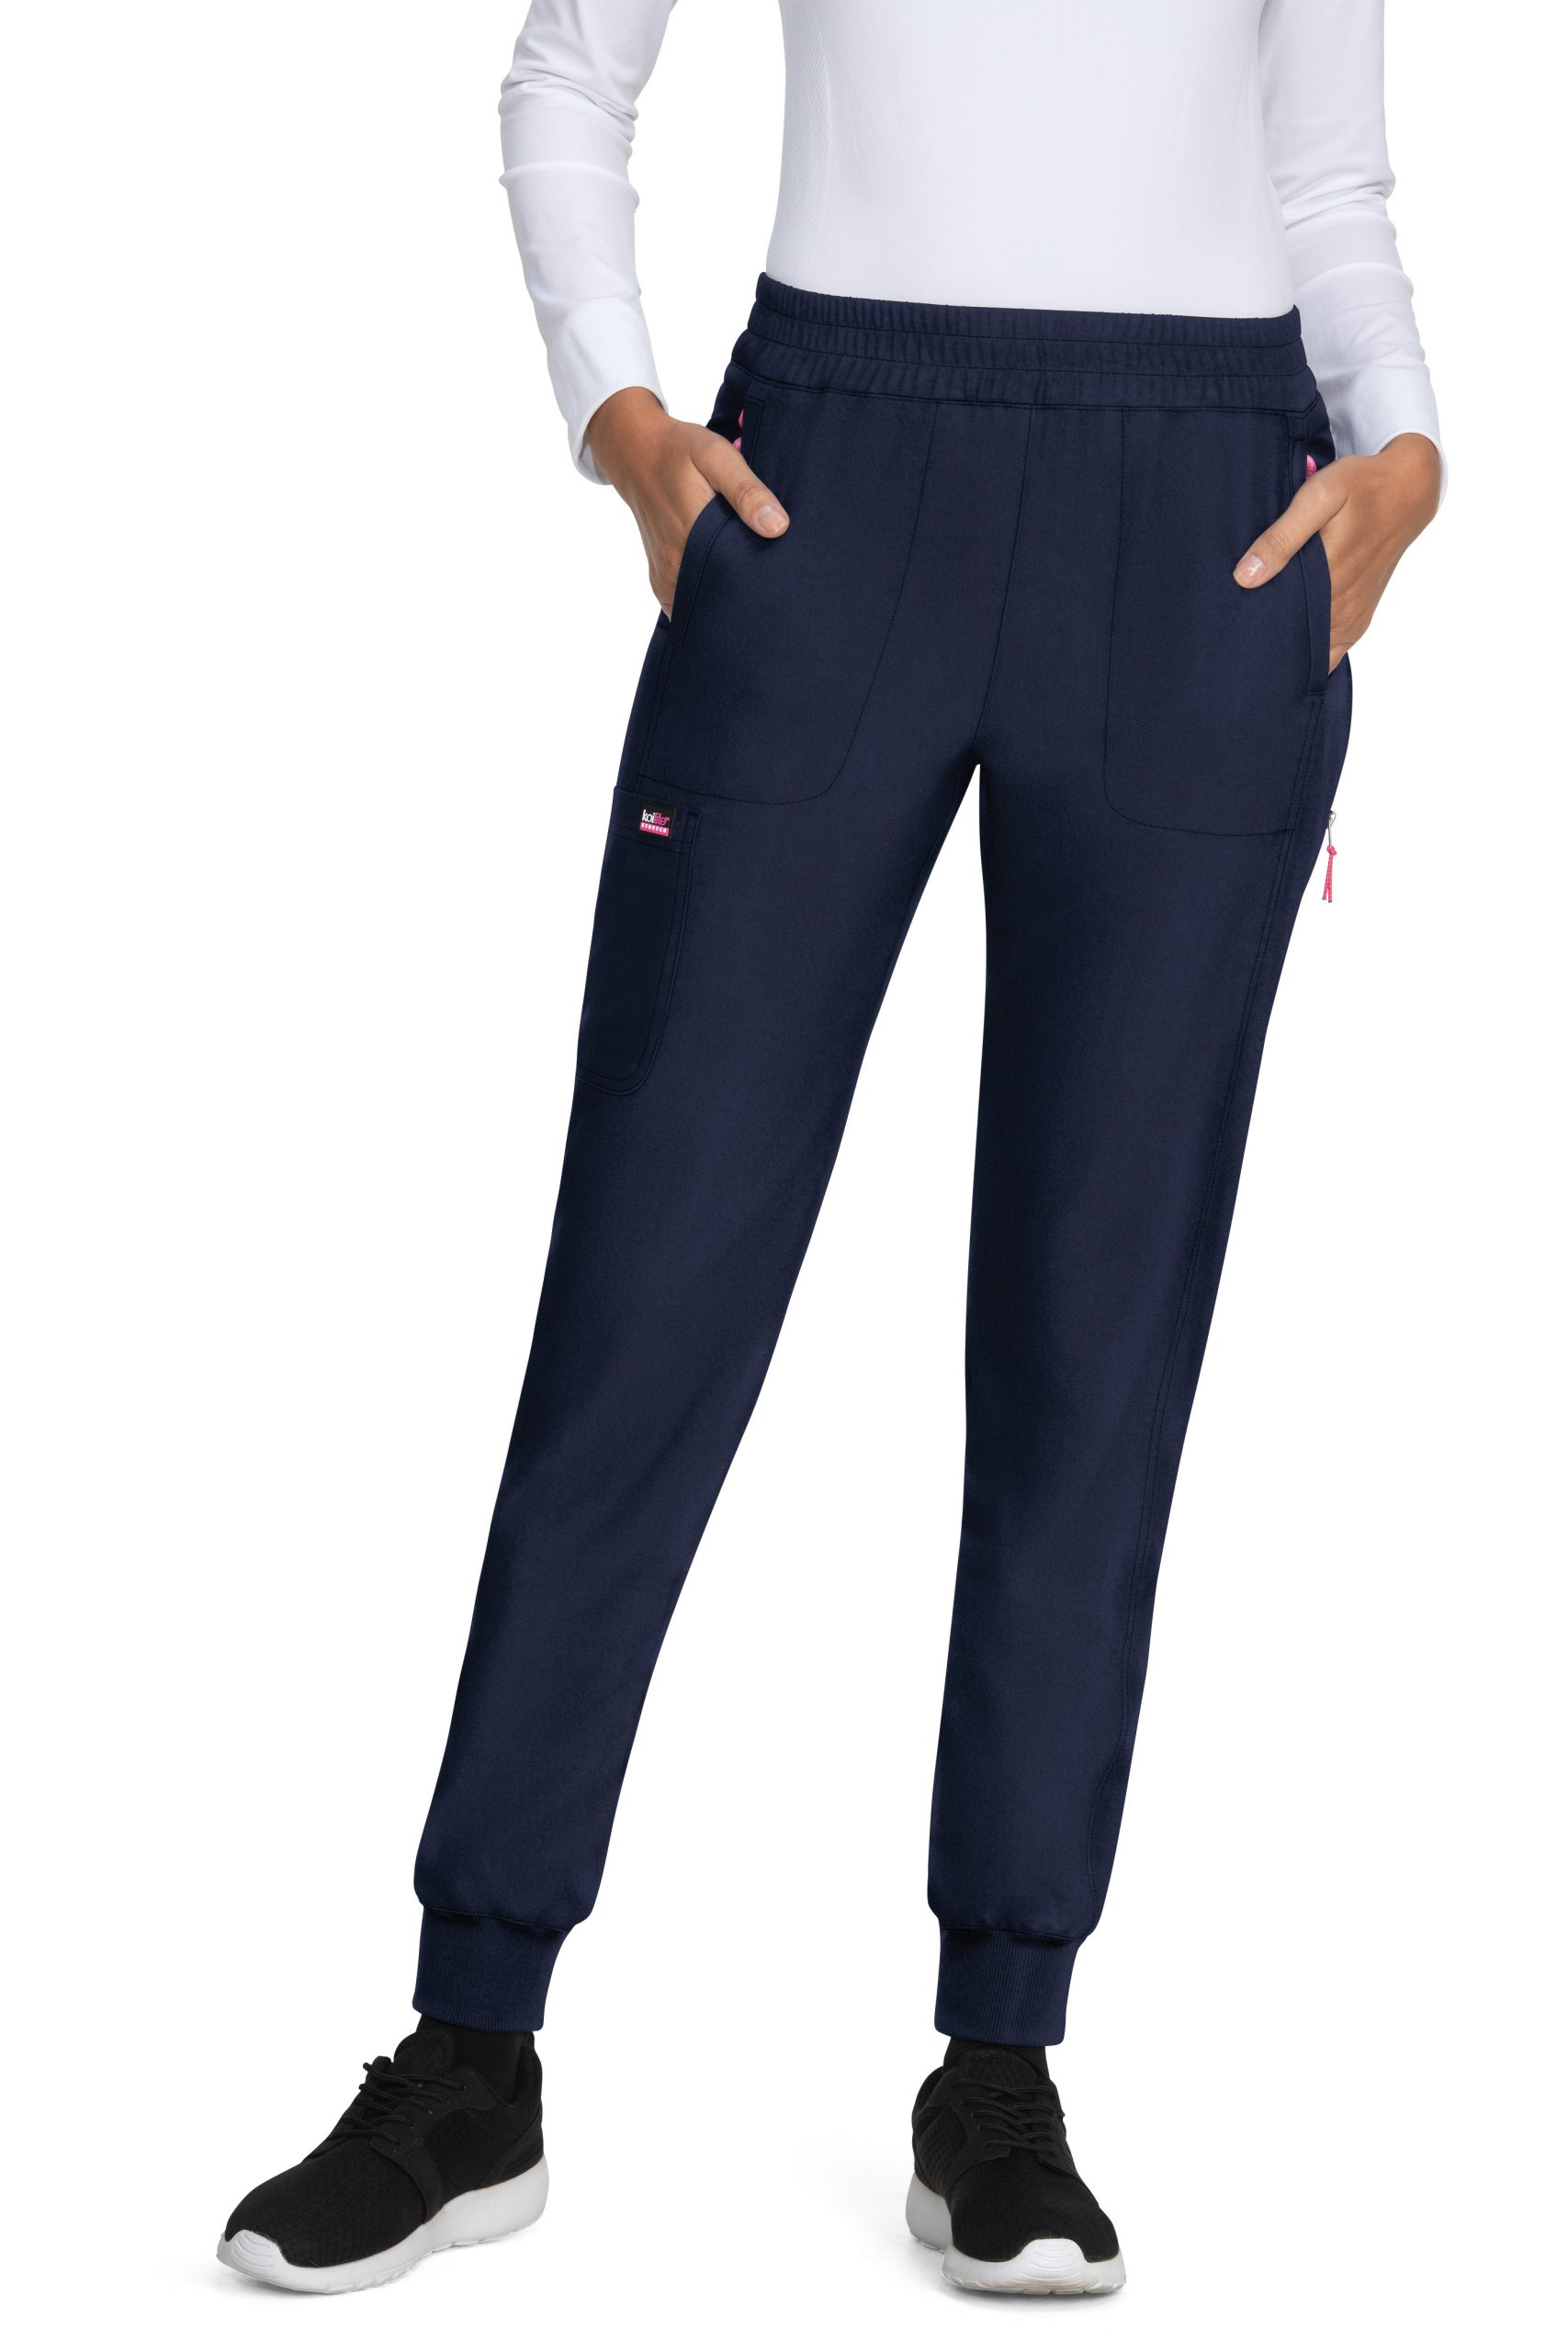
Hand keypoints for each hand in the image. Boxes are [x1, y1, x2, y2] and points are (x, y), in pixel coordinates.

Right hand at [586, 387, 788, 614]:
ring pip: (704, 605)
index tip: (780, 584)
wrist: (636, 454)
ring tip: (749, 578)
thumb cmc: (679, 452)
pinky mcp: (662, 580)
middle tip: (770, 578)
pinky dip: (707, 598)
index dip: (759, 589)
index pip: (735, 585)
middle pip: (720, 601)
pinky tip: (725, 578)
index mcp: (692, 538)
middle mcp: (675, 567)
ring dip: (726, 598)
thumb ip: (746, 491)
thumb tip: (778, 527)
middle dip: (746, 597)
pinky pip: (688, 602)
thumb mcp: (716, 456)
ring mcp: (666, 578)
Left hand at [1233, 432, 1440, 669]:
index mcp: (1330, 584)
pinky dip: (1311, 650)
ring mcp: (1353, 616)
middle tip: (1237, 639)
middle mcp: (1343, 609)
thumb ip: (1282, 537)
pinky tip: (1288, 640)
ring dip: (1289, 650)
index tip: (1230, 638)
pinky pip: (1332, 648)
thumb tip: (1245, 576)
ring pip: (1314, 653)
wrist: (1409, 489)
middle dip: (1266, 648)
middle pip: (1296, 648)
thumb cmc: (1362, 487)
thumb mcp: (1319, 498)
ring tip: (1258, 642)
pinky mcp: (1359, 615)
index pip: (1283, 633)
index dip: (1255, 641)